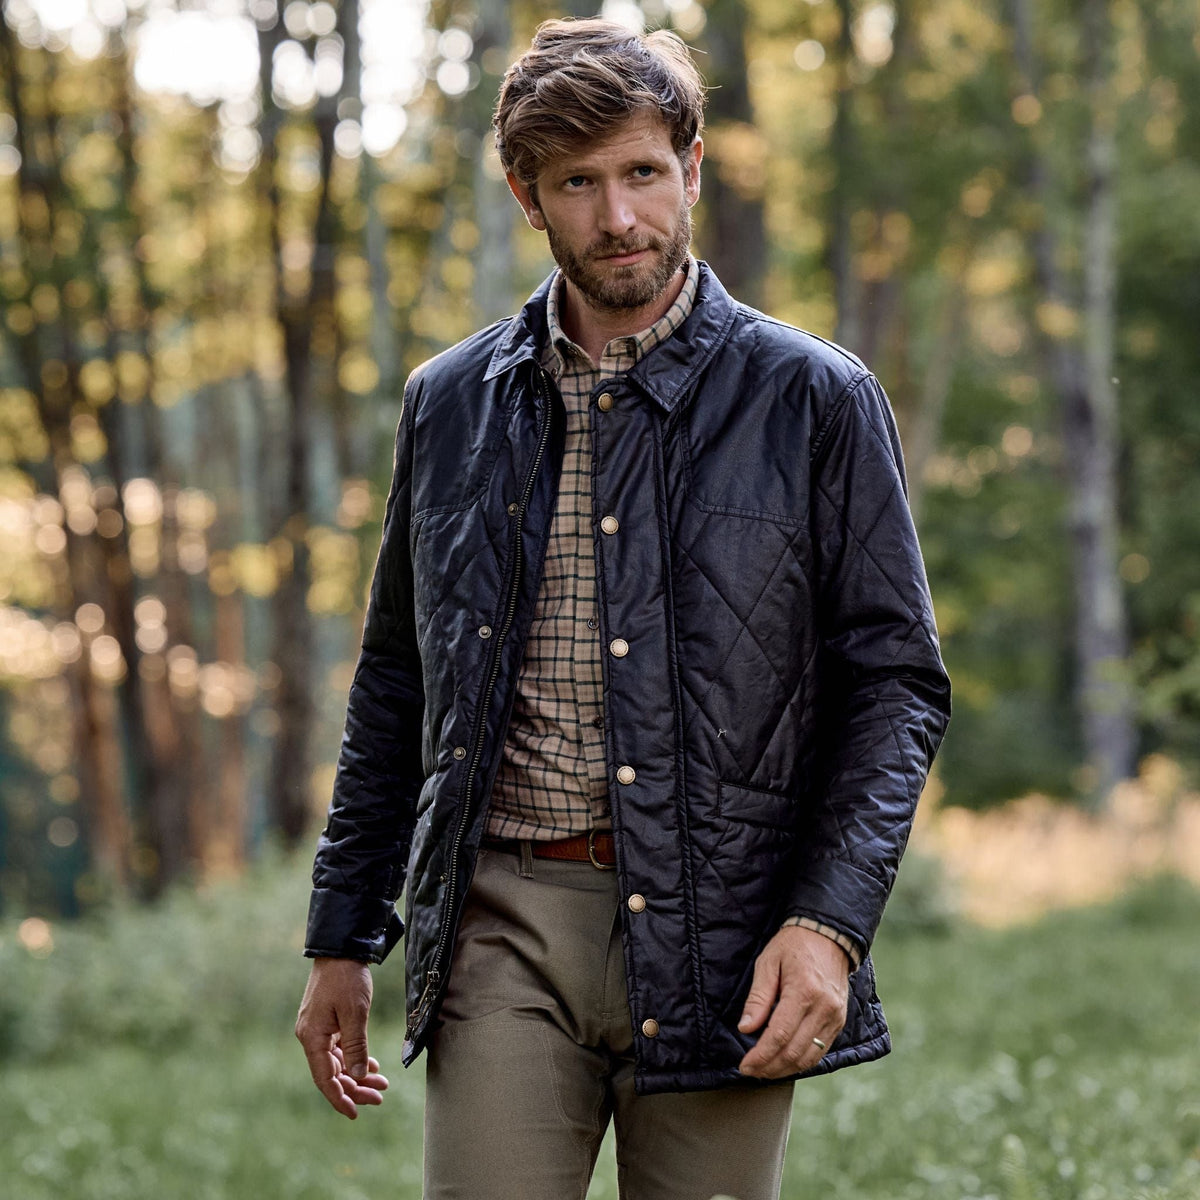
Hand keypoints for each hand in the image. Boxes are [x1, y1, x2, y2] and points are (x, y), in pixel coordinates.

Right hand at [295, 957, 388, 1118]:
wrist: (340, 948)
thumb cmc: (346, 979)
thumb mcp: (355, 1014)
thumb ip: (356, 1048)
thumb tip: (356, 1078)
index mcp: (312, 1038)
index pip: (325, 1079)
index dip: (340, 1098)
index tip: (355, 1114)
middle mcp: (311, 1036)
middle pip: (333, 1072)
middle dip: (356, 1087)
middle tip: (380, 1096)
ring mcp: (318, 1028)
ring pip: (338, 1061)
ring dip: (358, 1073)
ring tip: (381, 1083)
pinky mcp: (326, 1020)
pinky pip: (339, 1047)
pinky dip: (354, 1057)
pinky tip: (370, 1065)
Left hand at [736, 925, 849, 1078]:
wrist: (828, 935)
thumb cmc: (793, 946)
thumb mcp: (768, 963)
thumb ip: (758, 997)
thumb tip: (746, 1028)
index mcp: (804, 992)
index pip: (780, 1035)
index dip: (761, 1056)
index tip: (744, 1065)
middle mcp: (824, 1009)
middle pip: (795, 1052)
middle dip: (770, 1067)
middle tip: (750, 1070)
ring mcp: (835, 1017)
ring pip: (809, 1057)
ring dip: (785, 1070)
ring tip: (764, 1070)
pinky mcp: (839, 1021)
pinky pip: (821, 1050)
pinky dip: (801, 1061)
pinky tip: (784, 1061)